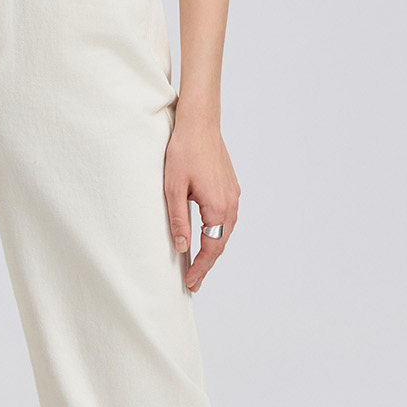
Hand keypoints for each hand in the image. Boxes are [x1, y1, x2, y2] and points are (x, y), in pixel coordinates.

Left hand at [164, 120, 238, 292]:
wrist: (200, 123)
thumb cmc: (184, 151)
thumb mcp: (173, 188)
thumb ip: (178, 220)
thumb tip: (182, 248)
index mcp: (218, 206)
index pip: (212, 248)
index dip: (201, 268)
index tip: (190, 283)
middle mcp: (231, 203)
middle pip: (221, 243)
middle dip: (207, 264)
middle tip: (193, 283)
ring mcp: (233, 195)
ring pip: (225, 232)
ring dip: (213, 250)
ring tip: (198, 266)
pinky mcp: (230, 188)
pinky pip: (226, 219)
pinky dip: (217, 234)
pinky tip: (206, 238)